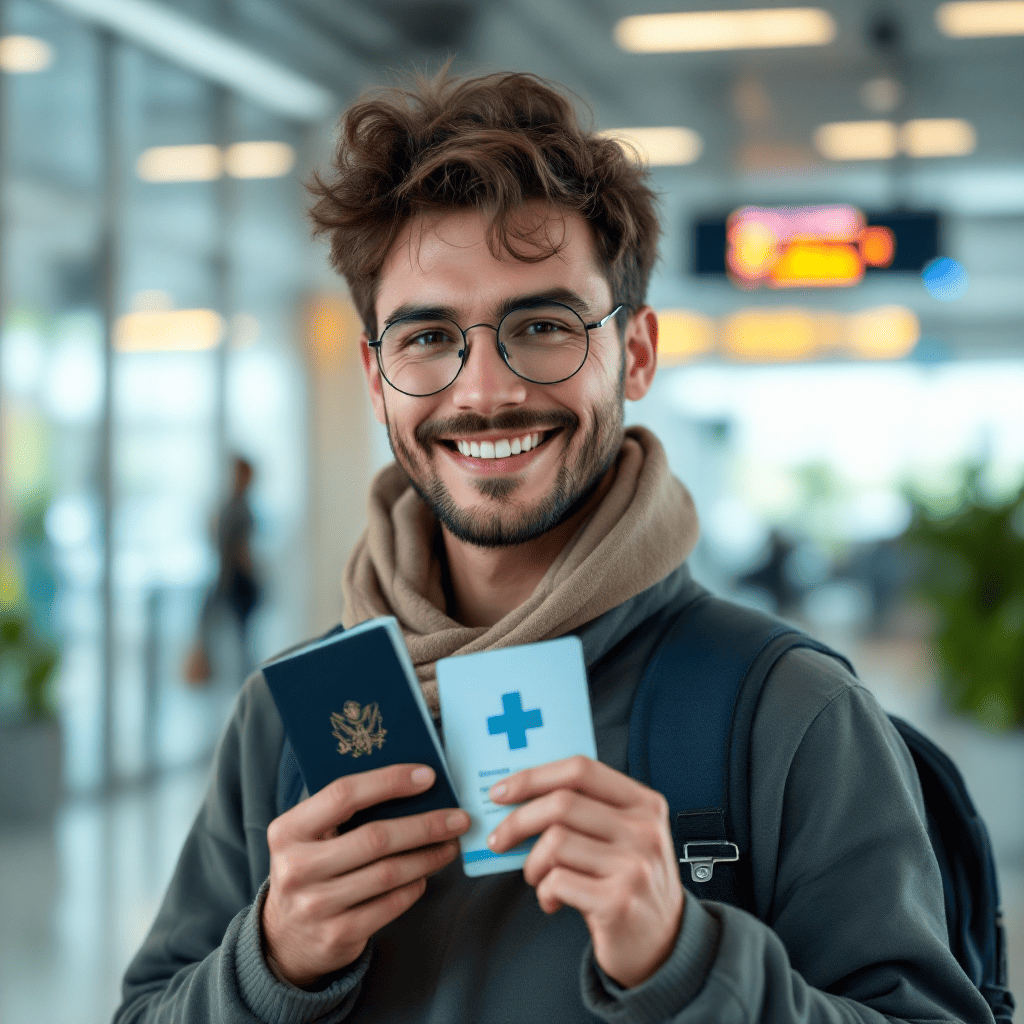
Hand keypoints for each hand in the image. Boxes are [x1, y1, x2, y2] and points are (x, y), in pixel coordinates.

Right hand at [262, 764, 470, 988]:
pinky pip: (391, 904)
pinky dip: (415, 886)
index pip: (343, 794)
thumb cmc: (311, 867)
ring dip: (428, 856)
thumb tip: (411, 782)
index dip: (389, 782)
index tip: (428, 776)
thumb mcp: (310, 835)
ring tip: (450, 844)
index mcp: (288, 830)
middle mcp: (297, 868)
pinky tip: (426, 874)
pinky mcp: (337, 935)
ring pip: (389, 873)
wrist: (286, 938)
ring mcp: (316, 906)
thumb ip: (345, 810)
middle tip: (458, 818)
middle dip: (426, 825)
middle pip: (375, 838)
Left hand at [486, 756, 682, 988]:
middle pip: (561, 803)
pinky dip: (543, 891)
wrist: (665, 944)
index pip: (580, 769)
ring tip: (539, 878)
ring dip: (532, 864)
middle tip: (501, 839)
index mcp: (644, 803)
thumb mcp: (625, 836)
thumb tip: (521, 799)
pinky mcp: (618, 902)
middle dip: (518, 821)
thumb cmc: (631, 883)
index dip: (533, 776)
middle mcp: (643, 830)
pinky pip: (557, 881)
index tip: (502, 791)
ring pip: (554, 843)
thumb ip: (588, 811)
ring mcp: (634, 865)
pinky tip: (554, 900)